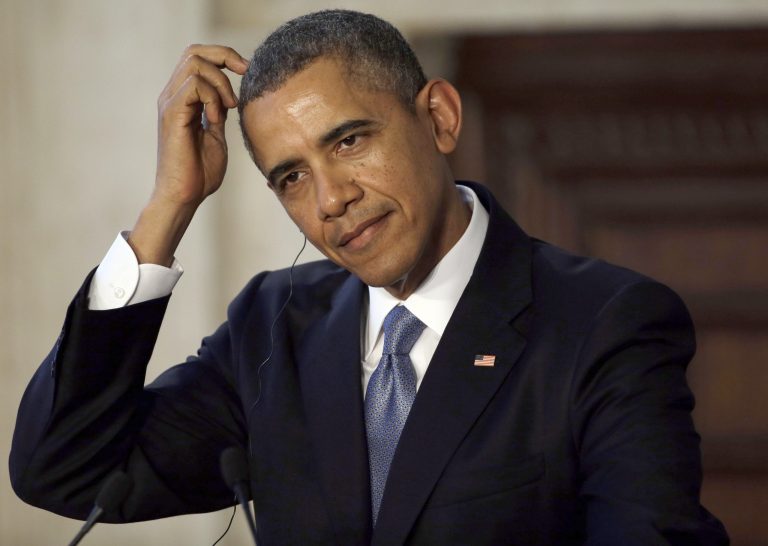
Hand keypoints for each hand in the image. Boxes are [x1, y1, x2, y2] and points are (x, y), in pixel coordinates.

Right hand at [129, 45, 248, 264]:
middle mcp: (173, 96)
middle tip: (245, 74)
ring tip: (229, 109)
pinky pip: (193, 85)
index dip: (225, 57)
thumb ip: (219, 114)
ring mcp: (170, 103)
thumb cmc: (200, 173)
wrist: (185, 196)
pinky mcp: (171, 114)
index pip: (199, 58)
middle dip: (225, 56)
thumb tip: (231, 98)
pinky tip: (217, 119)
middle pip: (194, 51)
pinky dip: (212, 97)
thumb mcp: (217, 136)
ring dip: (220, 82)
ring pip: (195, 63)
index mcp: (183, 99)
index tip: (248, 71)